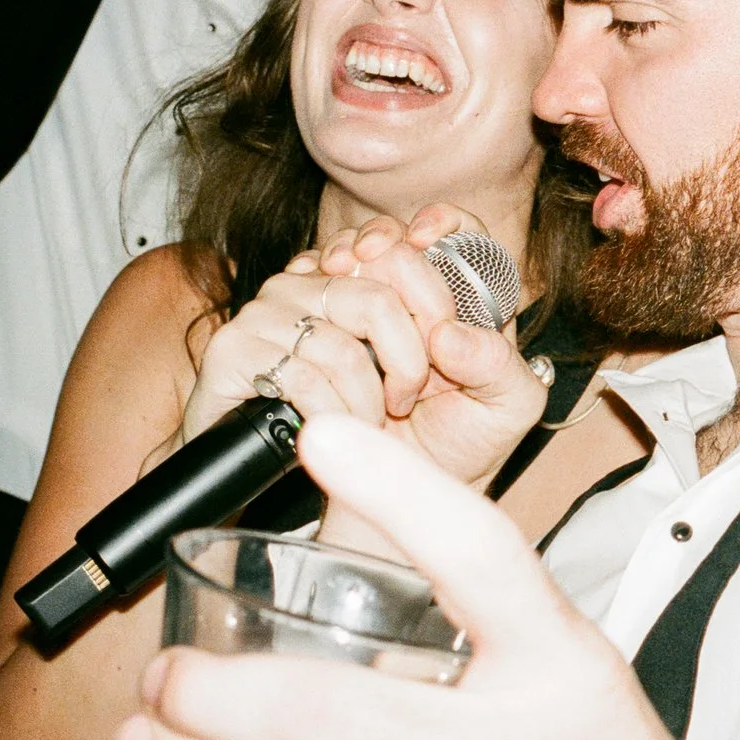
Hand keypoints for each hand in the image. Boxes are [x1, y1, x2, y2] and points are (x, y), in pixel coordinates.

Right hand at [180, 206, 546, 491]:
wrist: (357, 511)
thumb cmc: (431, 449)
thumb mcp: (497, 409)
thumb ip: (501, 365)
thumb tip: (450, 335)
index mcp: (393, 281)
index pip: (415, 228)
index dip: (441, 232)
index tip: (444, 287)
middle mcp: (333, 280)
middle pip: (386, 267)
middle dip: (412, 349)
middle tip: (409, 393)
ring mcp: (279, 306)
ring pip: (347, 325)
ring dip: (372, 393)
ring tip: (374, 419)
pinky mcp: (238, 348)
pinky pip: (302, 368)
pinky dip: (334, 411)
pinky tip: (336, 425)